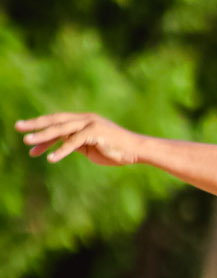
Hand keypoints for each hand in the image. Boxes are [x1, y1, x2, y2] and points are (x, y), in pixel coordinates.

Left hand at [17, 113, 143, 166]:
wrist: (137, 150)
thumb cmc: (116, 151)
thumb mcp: (91, 147)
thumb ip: (76, 144)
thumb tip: (60, 146)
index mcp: (83, 120)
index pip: (57, 123)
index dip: (41, 130)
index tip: (28, 140)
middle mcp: (84, 118)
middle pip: (55, 121)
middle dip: (35, 125)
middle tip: (18, 128)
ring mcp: (90, 124)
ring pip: (61, 129)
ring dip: (43, 136)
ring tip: (28, 143)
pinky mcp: (95, 133)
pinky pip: (74, 142)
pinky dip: (61, 151)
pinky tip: (50, 158)